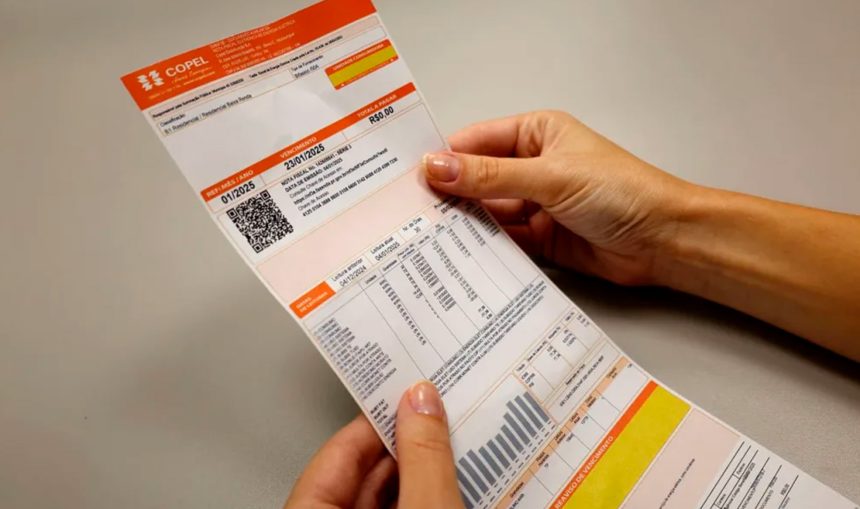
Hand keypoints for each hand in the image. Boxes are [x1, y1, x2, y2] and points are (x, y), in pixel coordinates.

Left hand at [284, 381, 464, 508]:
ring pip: (381, 500)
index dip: (377, 421)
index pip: (337, 451)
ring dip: (419, 477)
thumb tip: (422, 403)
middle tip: (439, 422)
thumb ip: (424, 457)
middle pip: (360, 476)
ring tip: (455, 455)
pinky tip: (451, 490)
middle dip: (406, 449)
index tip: (408, 399)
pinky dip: (419, 501)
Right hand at [422, 110, 695, 285]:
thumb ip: (490, 176)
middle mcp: (532, 166)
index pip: (476, 142)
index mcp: (536, 134)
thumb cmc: (619, 191)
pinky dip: (484, 249)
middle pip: (477, 180)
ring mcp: (535, 204)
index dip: (444, 160)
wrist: (663, 241)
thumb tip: (436, 167)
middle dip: (449, 197)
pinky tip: (459, 258)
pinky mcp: (540, 238)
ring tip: (426, 240)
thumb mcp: (549, 177)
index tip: (411, 181)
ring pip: (488, 213)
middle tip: (410, 215)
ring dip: (464, 226)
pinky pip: (503, 241)